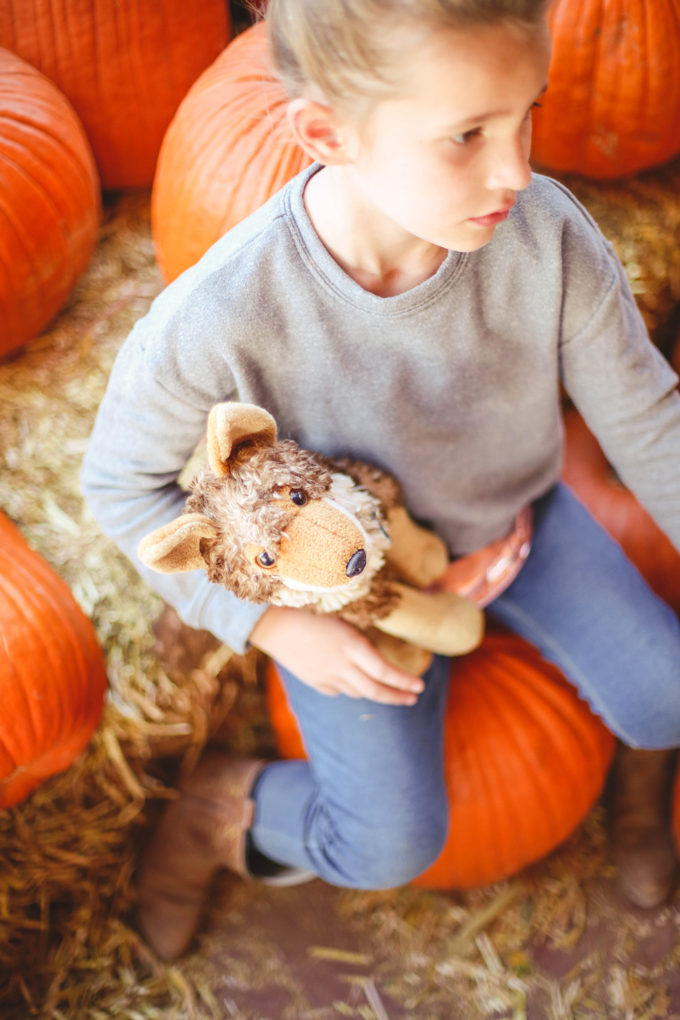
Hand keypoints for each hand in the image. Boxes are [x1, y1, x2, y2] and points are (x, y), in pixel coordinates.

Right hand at [249, 606, 424, 704]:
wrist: (268, 620)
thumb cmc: (307, 605)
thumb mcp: (340, 613)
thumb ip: (358, 631)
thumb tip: (378, 640)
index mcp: (350, 645)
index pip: (384, 671)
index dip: (404, 681)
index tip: (419, 686)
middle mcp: (339, 665)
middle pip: (374, 690)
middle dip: (397, 696)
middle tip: (412, 698)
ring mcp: (324, 676)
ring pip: (356, 691)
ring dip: (373, 691)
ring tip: (385, 688)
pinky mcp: (311, 679)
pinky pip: (336, 690)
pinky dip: (348, 688)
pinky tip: (351, 681)